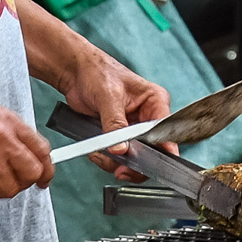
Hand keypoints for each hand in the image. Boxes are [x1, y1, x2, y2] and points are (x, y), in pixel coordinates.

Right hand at [0, 101, 52, 204]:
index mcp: (8, 122)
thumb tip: (30, 160)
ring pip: (8, 190)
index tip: (43, 179)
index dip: (46, 170)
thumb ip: (11, 137)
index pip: (42, 150)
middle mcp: (0, 138)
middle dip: (21, 183)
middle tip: (5, 182)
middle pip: (31, 174)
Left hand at [60, 51, 173, 181]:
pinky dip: (107, 159)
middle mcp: (148, 116)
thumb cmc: (97, 72)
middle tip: (120, 169)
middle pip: (153, 150)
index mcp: (155, 101)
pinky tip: (96, 152)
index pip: (166, 131)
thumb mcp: (108, 96)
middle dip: (134, 162)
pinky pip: (119, 157)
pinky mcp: (119, 136)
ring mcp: (133, 128)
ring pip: (135, 157)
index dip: (161, 150)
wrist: (75, 73)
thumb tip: (121, 149)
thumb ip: (115, 124)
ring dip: (116, 162)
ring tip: (99, 155)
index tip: (146, 163)